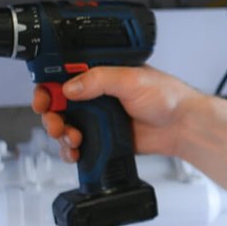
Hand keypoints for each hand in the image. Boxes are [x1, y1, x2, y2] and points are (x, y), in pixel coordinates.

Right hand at [32, 65, 199, 161]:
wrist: (182, 127)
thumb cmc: (166, 96)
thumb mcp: (131, 79)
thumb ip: (98, 80)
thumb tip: (69, 87)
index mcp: (100, 73)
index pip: (63, 75)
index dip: (48, 86)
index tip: (44, 97)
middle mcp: (96, 94)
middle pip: (58, 103)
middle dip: (50, 114)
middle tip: (55, 122)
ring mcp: (98, 118)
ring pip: (65, 125)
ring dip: (60, 133)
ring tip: (71, 138)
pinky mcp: (102, 138)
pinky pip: (78, 145)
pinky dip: (70, 150)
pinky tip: (75, 151)